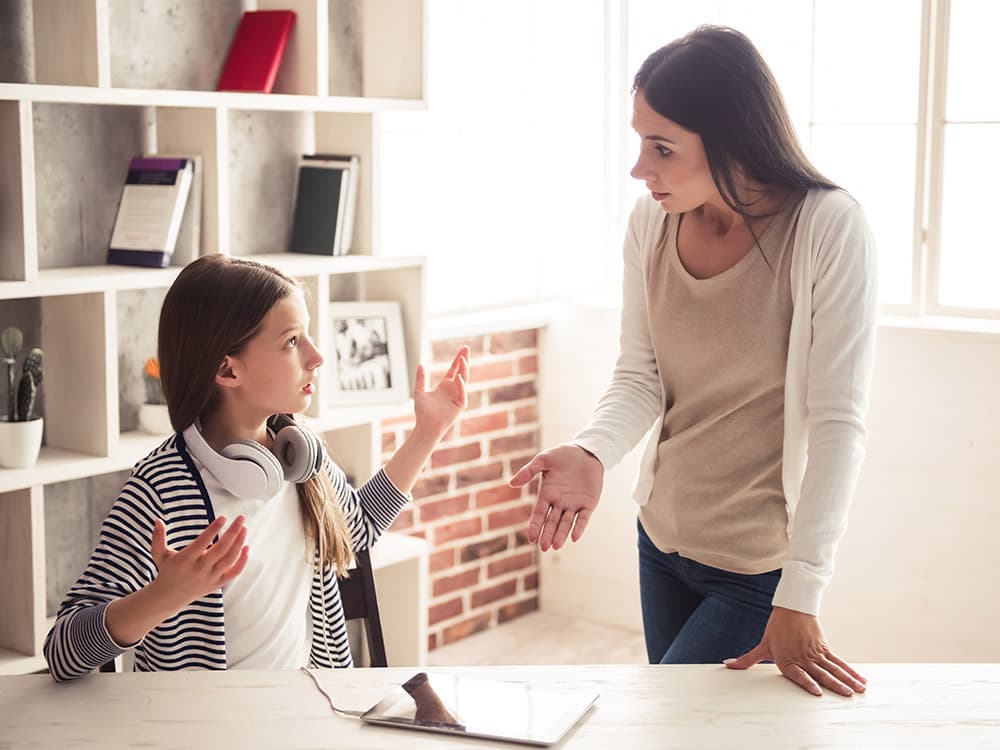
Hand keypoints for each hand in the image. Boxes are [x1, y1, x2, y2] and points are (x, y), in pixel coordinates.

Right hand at [148, 515, 249, 611]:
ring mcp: (210, 577)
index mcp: (186, 560)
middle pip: (221, 549)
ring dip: (239, 543)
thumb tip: (158, 520)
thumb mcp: (159, 554)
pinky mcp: (217, 583)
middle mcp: (200, 569)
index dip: (213, 529)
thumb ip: (158, 538)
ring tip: (244, 528)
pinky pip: (234, 572)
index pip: (202, 542)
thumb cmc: (167, 571)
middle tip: (241, 518)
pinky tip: (246, 547)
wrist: (170, 596)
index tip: (223, 517)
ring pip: (229, 559)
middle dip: (233, 532)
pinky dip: (242, 561)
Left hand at [412, 346, 468, 438]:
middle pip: (461, 371)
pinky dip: (461, 386)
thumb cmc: (422, 411)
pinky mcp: (460, 405)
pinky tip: (458, 378)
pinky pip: (462, 393)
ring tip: (462, 359)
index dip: (458, 359)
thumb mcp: (419, 391)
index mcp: (445, 385)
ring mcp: (458, 397)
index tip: (463, 348)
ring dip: (464, 370)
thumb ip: (421, 378)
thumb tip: (421, 364)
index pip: (454, 369)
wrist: (425, 426)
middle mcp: (454, 389)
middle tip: (466, 348)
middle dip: (464, 360)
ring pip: (464, 380)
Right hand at [510, 444, 603, 550]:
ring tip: (556, 546)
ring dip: (561, 534)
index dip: (535, 526)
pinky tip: (574, 537)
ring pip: (566, 523)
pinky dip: (579, 527)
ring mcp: (574, 504)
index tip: (531, 539)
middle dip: (548, 534)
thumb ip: (528, 471)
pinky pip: (583, 518)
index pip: (539, 514)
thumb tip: (511, 484)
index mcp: (547, 494)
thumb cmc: (563, 454)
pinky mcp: (588, 503)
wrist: (586, 450)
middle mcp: (559, 503)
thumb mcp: (543, 460)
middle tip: (543, 547)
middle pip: (552, 522)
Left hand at [724, 606, 866, 696]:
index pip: (798, 674)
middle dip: (835, 685)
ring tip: (859, 690)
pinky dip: (850, 671)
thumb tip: (728, 666)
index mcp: (787, 660)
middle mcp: (803, 657)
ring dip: (847, 679)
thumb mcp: (762, 645)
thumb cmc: (776, 629)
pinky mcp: (824, 648)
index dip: (807, 682)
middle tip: (847, 695)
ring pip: (833, 668)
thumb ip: (747, 659)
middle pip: (820, 673)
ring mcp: (815, 653)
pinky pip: (839, 661)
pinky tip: (860, 679)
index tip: (817, 691)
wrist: (792, 607)